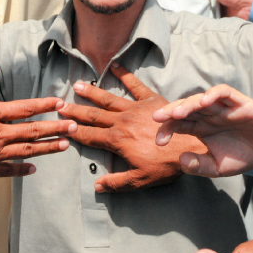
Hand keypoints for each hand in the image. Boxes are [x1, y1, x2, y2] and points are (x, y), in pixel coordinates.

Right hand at [58, 63, 205, 192]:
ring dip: (92, 92)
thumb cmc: (167, 165)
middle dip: (76, 110)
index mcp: (117, 141)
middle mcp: (122, 121)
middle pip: (93, 115)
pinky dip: (125, 75)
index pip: (89, 136)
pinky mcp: (151, 99)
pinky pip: (135, 85)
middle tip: (60, 104)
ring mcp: (135, 108)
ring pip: (108, 99)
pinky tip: (115, 65)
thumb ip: (117, 183)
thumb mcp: (141, 180)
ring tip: (78, 84)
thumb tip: (97, 186)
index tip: (60, 126)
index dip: (74, 132)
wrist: (193, 145)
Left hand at [153, 85, 252, 177]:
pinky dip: (213, 94)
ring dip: (188, 104)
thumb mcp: (219, 167)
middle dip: (170, 111)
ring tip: (177, 113)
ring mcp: (222, 107)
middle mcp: (208, 115)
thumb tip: (180, 160)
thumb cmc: (244, 154)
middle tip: (156, 118)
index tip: (159, 142)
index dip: (166, 130)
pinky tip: (205, 101)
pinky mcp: (239, 102)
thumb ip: (200, 166)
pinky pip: (224, 92)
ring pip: (201, 99)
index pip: (178, 124)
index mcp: (200, 128)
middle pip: (185, 108)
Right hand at [191, 0, 252, 19]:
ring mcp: (222, 10)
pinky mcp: (224, 19)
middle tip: (186, 4)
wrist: (250, 8)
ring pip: (209, 12)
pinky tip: (202, 20)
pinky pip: (213, 20)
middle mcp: (220, 1)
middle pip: (206, 3)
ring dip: (204, 13)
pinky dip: (209, 20)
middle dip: (199, 4)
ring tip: (191, 13)